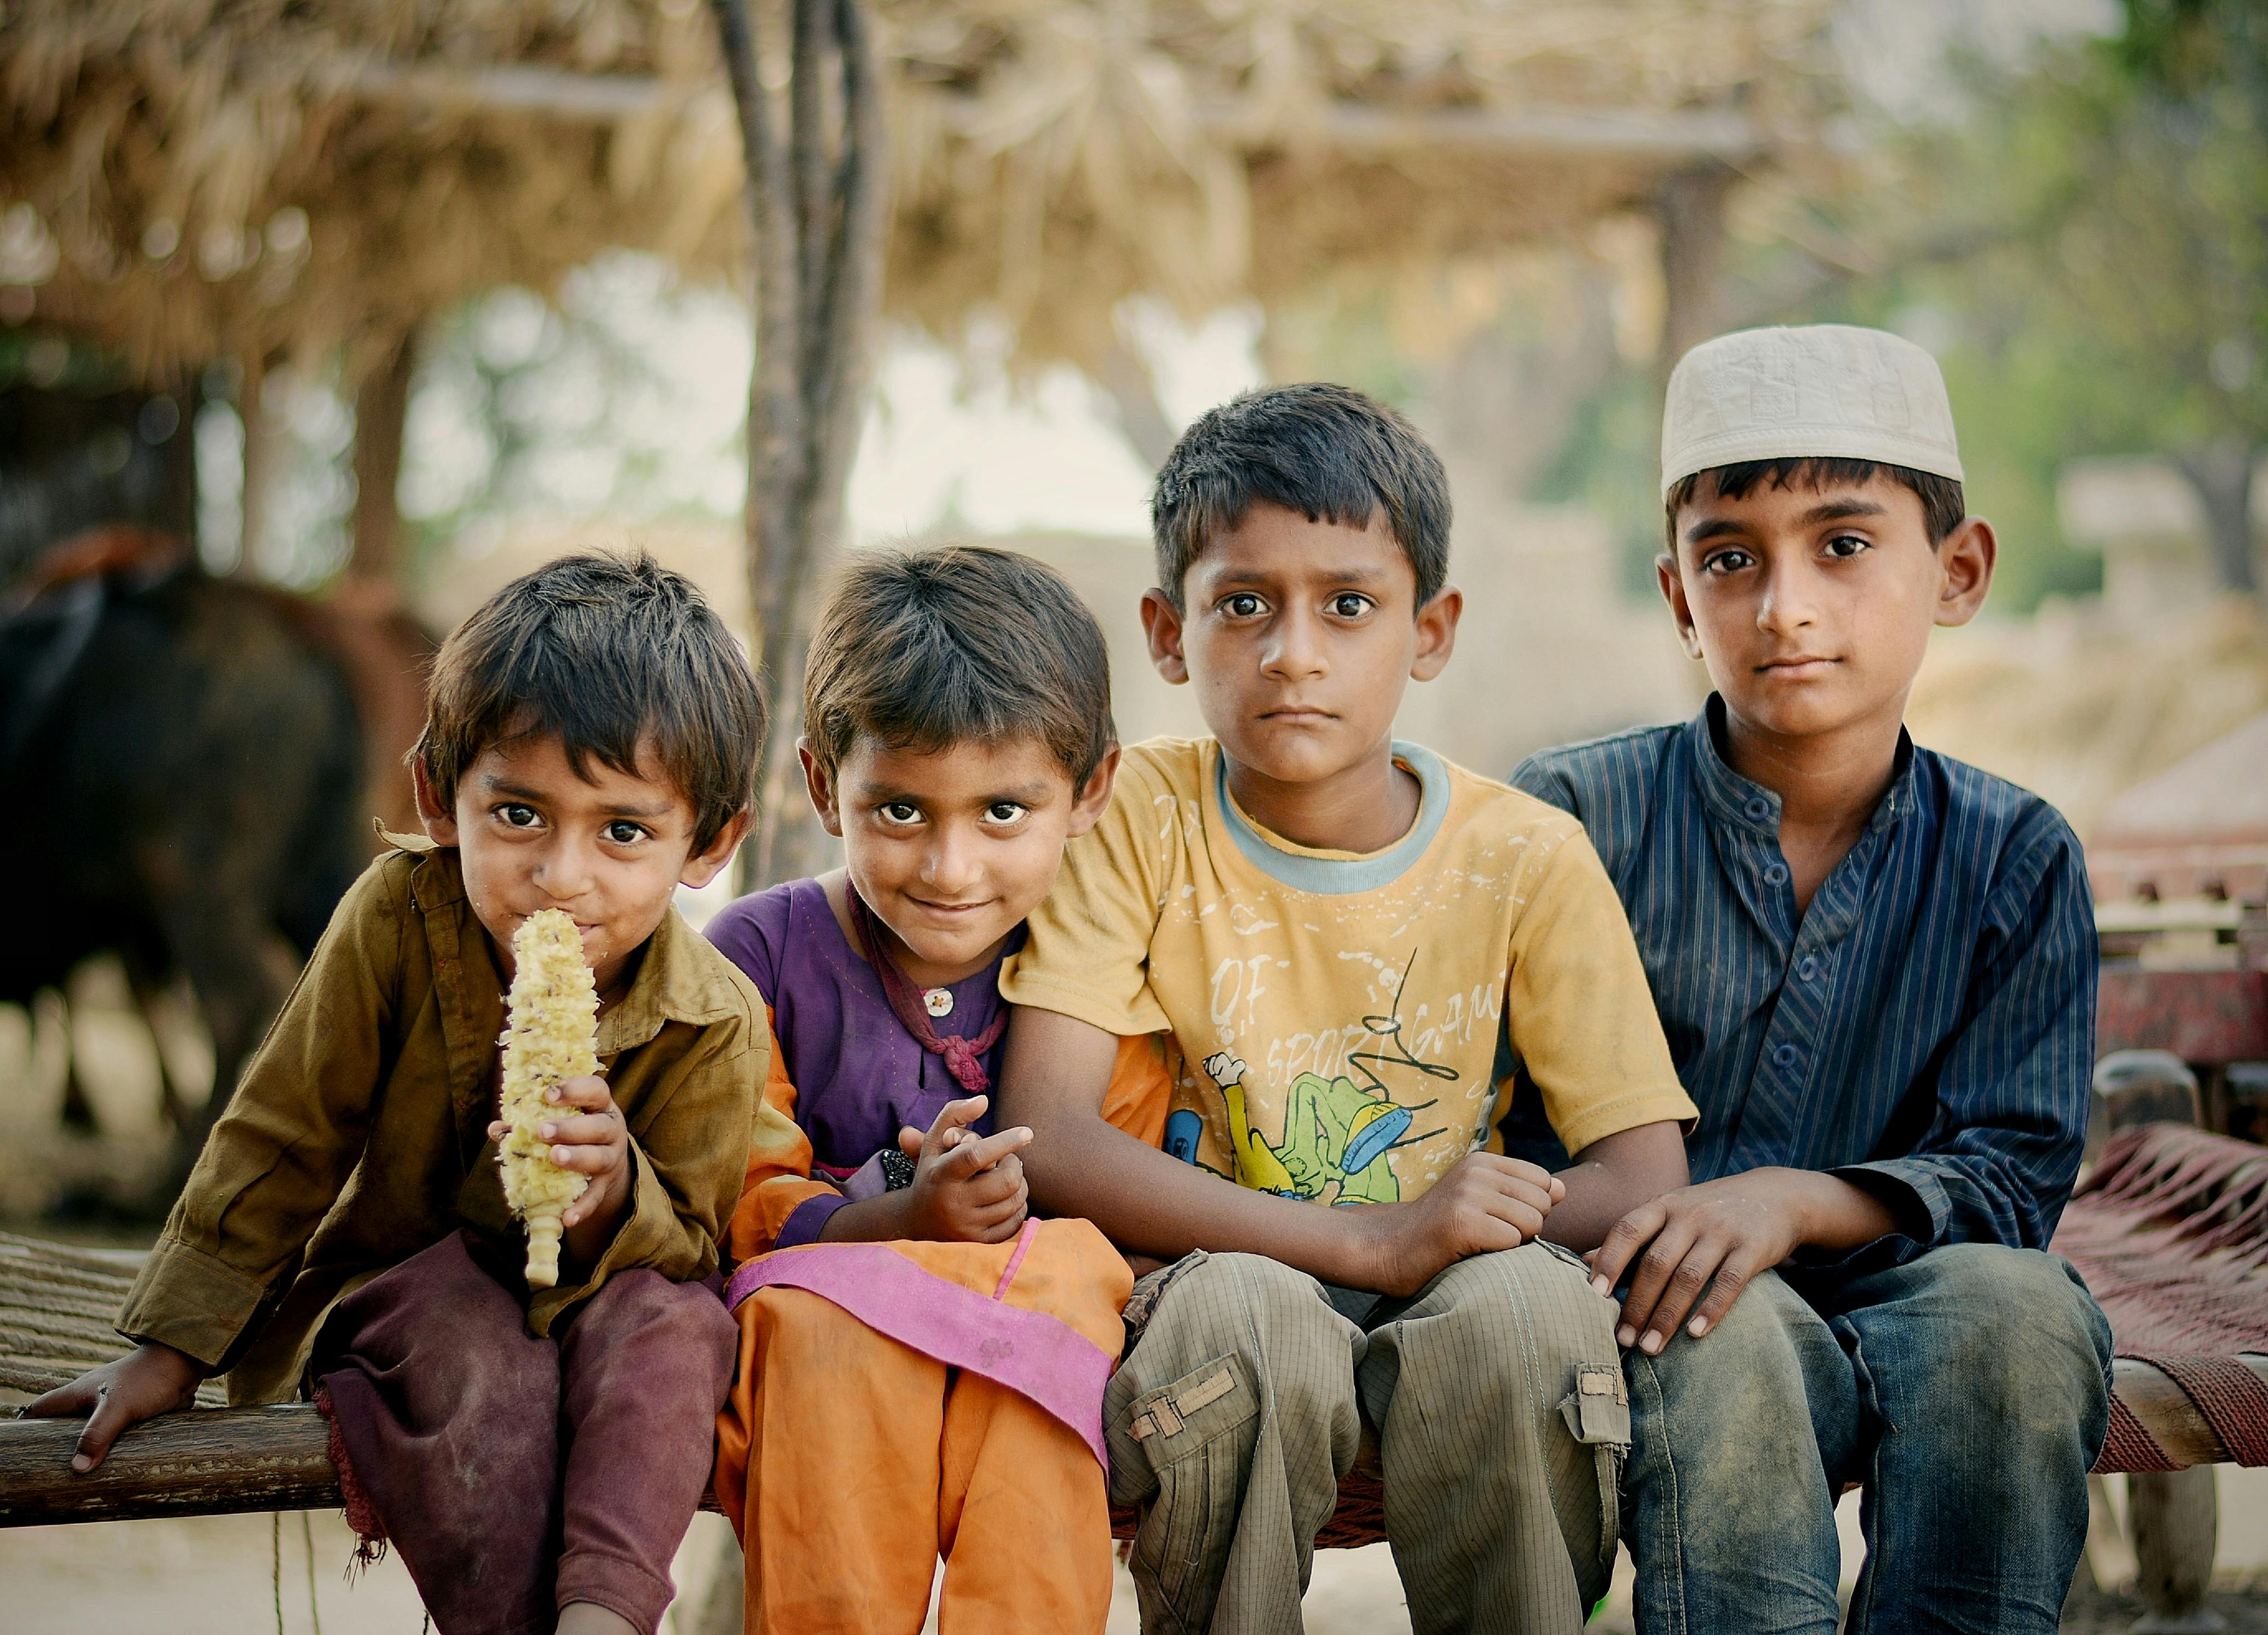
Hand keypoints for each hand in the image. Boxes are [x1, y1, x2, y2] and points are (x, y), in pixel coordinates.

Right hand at [22, 1341, 204, 1471]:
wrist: (184, 1365)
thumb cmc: (148, 1379)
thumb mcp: (118, 1407)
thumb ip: (97, 1434)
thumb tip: (77, 1468)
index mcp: (76, 1394)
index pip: (39, 1410)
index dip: (26, 1427)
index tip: (20, 1450)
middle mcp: (88, 1400)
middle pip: (61, 1426)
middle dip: (55, 1448)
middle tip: (50, 1475)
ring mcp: (109, 1407)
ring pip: (88, 1433)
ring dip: (85, 1451)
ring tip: (77, 1480)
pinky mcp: (129, 1415)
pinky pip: (111, 1436)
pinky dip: (107, 1450)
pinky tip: (108, 1468)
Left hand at [488, 1074, 633, 1252]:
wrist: (605, 1161)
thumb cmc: (573, 1130)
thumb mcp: (560, 1118)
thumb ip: (529, 1120)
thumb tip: (496, 1129)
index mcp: (598, 1105)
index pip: (595, 1090)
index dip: (575, 1089)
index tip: (548, 1095)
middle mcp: (610, 1129)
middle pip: (599, 1126)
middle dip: (571, 1128)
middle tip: (543, 1131)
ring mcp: (611, 1158)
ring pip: (600, 1158)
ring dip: (578, 1158)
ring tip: (554, 1158)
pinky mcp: (605, 1185)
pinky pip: (595, 1197)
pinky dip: (582, 1207)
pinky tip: (567, 1217)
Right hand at [893, 1094, 1031, 1243]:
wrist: (916, 1220)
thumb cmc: (933, 1170)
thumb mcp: (934, 1141)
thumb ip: (954, 1115)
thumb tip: (983, 1100)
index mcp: (941, 1174)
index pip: (975, 1156)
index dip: (1004, 1142)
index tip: (1027, 1133)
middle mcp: (952, 1202)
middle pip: (1005, 1181)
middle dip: (1014, 1165)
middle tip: (1009, 1160)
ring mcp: (966, 1226)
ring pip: (1015, 1202)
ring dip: (1020, 1184)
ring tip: (1007, 1177)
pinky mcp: (977, 1242)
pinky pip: (1015, 1224)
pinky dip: (1019, 1208)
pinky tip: (1007, 1199)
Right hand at [1354, 1152, 1565, 1297]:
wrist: (1390, 1248)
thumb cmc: (1441, 1230)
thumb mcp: (1482, 1199)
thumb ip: (1522, 1192)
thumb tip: (1563, 1189)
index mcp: (1483, 1161)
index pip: (1544, 1181)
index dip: (1532, 1208)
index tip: (1500, 1220)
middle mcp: (1477, 1171)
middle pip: (1542, 1204)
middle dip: (1526, 1228)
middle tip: (1489, 1235)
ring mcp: (1468, 1195)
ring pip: (1532, 1224)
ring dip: (1514, 1243)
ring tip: (1481, 1243)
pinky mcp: (1462, 1222)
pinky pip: (1512, 1243)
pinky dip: (1498, 1255)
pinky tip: (1471, 1252)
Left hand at [1586, 1168, 1878, 1354]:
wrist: (1778, 1195)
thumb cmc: (1709, 1211)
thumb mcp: (1671, 1212)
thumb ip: (1633, 1236)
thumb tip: (1585, 1262)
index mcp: (1664, 1205)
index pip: (1628, 1230)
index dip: (1609, 1261)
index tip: (1593, 1296)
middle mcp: (1690, 1214)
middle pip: (1656, 1263)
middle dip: (1636, 1304)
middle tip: (1622, 1339)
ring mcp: (1723, 1230)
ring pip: (1688, 1277)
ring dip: (1667, 1316)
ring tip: (1651, 1348)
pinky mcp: (1753, 1248)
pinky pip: (1729, 1282)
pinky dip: (1711, 1309)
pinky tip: (1695, 1334)